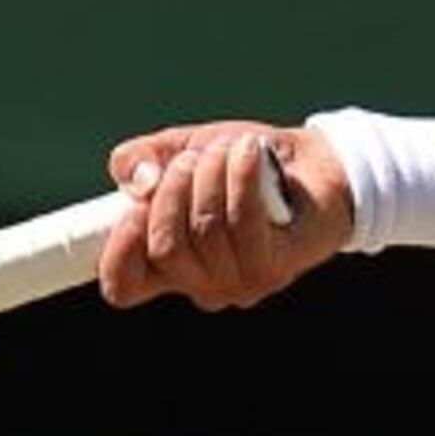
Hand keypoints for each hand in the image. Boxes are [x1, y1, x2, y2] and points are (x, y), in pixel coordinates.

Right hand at [95, 120, 338, 310]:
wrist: (315, 163)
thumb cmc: (241, 165)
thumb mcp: (180, 151)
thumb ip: (140, 160)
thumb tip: (137, 180)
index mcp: (168, 268)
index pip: (122, 286)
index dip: (119, 245)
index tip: (134, 201)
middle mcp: (201, 286)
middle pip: (165, 249)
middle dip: (172, 190)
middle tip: (193, 159)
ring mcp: (239, 284)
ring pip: (205, 230)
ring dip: (212, 174)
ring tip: (227, 149)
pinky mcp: (274, 269)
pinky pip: (243, 221)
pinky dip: (241, 175)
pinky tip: (249, 151)